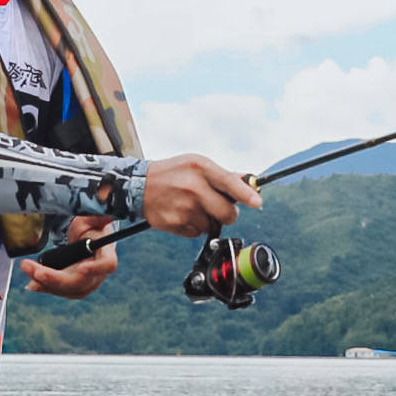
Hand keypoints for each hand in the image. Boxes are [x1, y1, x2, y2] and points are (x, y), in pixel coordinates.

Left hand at [23, 217, 119, 297]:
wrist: (82, 239)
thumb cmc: (89, 227)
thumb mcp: (91, 218)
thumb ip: (97, 214)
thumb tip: (104, 200)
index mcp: (107, 253)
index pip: (108, 265)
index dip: (96, 269)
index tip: (81, 268)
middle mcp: (98, 273)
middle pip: (80, 282)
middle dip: (56, 278)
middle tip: (36, 270)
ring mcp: (86, 284)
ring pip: (66, 289)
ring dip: (44, 281)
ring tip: (27, 267)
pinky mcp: (72, 288)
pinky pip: (58, 291)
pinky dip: (43, 286)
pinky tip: (31, 280)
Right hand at [141, 155, 260, 236]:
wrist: (139, 186)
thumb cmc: (174, 172)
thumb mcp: (197, 163)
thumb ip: (224, 175)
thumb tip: (250, 182)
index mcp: (201, 168)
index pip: (230, 183)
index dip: (246, 194)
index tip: (257, 203)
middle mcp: (193, 188)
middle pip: (228, 213)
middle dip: (229, 214)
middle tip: (219, 207)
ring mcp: (184, 208)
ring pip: (213, 225)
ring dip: (208, 219)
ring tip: (192, 205)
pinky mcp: (176, 224)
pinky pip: (198, 232)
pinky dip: (195, 226)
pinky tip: (183, 213)